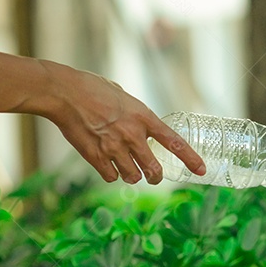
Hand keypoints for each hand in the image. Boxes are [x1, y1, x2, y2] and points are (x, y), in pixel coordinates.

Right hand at [37, 61, 205, 183]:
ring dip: (132, 175)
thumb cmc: (91, 88)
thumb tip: (138, 122)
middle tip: (153, 176)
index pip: (174, 142)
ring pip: (134, 177)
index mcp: (144, 117)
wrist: (64, 92)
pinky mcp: (96, 156)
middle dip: (156, 177)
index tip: (202, 170)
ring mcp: (114, 147)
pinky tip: (106, 164)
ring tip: (126, 167)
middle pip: (154, 170)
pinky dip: (111, 174)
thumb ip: (134, 112)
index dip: (190, 158)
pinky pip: (112, 177)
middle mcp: (133, 135)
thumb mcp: (122, 95)